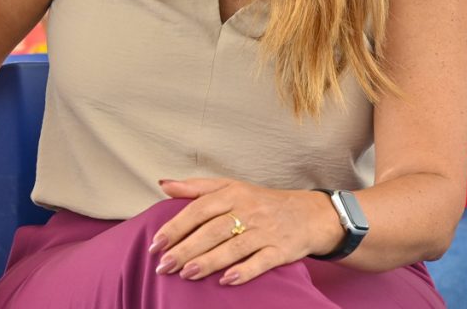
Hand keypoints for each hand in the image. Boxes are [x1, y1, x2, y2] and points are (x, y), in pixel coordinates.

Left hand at [149, 178, 342, 285]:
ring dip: (208, 261)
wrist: (310, 214)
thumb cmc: (261, 202)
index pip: (199, 208)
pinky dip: (244, 271)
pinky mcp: (282, 250)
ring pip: (233, 246)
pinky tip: (226, 281)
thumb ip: (196, 187)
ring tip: (185, 275)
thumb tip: (163, 185)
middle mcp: (248, 210)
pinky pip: (262, 261)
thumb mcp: (231, 187)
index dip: (176, 225)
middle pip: (212, 230)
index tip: (156, 242)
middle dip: (186, 249)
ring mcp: (266, 230)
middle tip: (163, 265)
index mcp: (232, 193)